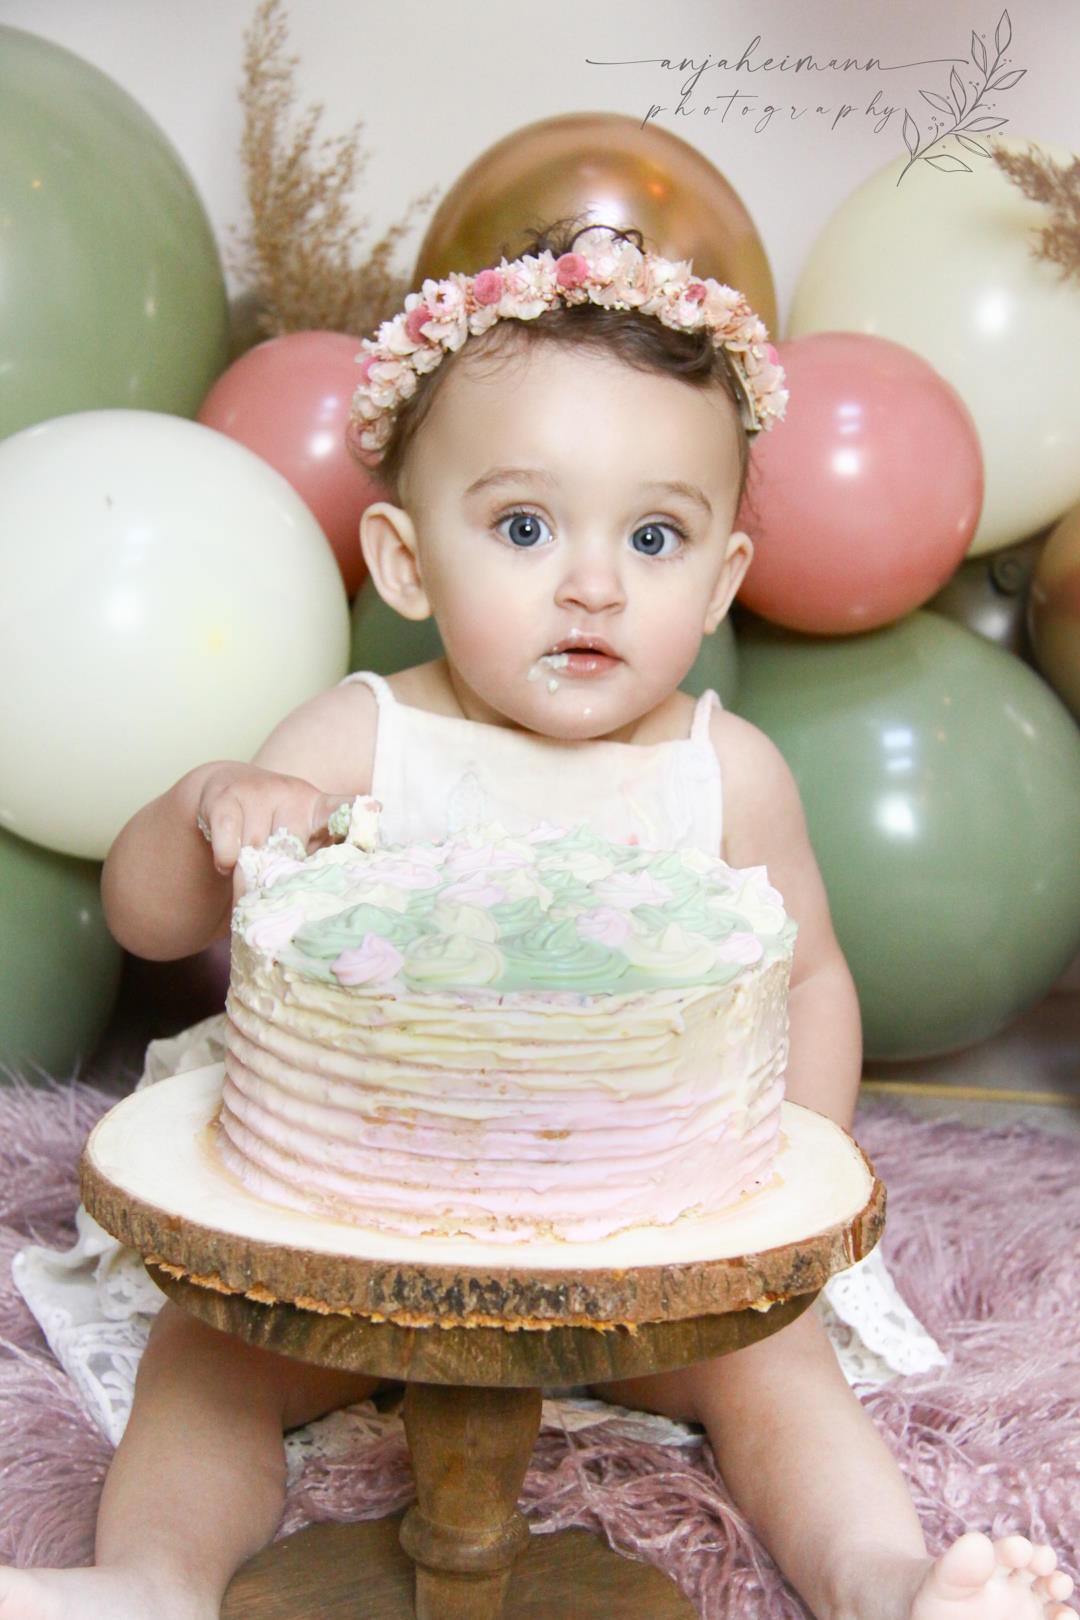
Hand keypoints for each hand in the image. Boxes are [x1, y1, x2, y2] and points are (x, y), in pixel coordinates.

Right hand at [194, 764, 345, 898]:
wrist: (221, 793)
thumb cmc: (269, 825)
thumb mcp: (298, 837)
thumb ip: (316, 859)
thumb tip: (339, 904)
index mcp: (317, 807)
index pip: (344, 809)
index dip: (359, 814)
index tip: (376, 814)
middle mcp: (291, 795)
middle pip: (292, 850)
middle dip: (284, 880)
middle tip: (282, 903)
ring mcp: (257, 794)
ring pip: (256, 851)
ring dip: (250, 879)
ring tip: (248, 892)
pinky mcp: (225, 800)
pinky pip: (229, 844)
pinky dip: (227, 861)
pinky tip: (226, 865)